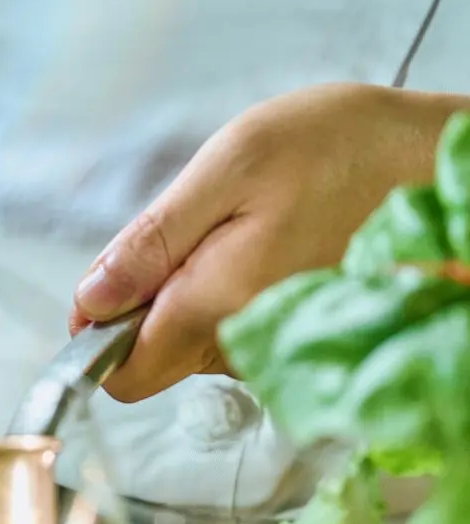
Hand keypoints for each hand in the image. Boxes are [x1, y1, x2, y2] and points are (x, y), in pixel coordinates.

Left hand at [69, 84, 463, 401]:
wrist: (431, 157)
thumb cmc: (340, 149)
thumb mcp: (229, 168)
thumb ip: (152, 241)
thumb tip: (91, 298)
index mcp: (216, 306)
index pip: (122, 373)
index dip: (100, 330)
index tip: (113, 283)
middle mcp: (245, 345)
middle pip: (153, 363)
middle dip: (146, 308)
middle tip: (190, 238)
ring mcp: (276, 348)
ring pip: (190, 349)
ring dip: (191, 297)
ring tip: (241, 233)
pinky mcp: (296, 338)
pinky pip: (232, 335)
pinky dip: (228, 297)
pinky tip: (263, 248)